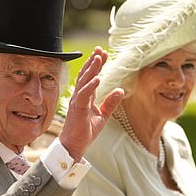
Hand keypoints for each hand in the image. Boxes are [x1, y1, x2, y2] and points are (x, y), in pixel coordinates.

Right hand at [59, 47, 123, 161]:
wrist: (74, 145)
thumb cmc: (85, 131)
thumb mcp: (103, 116)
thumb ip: (111, 103)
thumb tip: (121, 90)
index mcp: (86, 96)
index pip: (91, 76)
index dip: (97, 64)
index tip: (104, 53)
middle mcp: (80, 96)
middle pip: (86, 74)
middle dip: (93, 61)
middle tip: (100, 49)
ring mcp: (77, 101)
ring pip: (84, 81)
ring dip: (91, 69)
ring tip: (98, 58)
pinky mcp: (78, 109)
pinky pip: (84, 95)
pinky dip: (90, 86)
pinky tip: (98, 78)